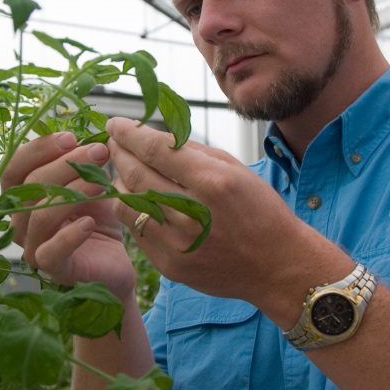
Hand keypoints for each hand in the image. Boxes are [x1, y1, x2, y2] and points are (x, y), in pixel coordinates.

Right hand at [0, 132, 135, 299]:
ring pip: (40, 215)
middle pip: (29, 186)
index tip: (70, 137)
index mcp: (22, 196)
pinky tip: (90, 222)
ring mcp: (32, 247)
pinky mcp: (51, 270)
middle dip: (65, 164)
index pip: (14, 167)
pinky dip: (70, 235)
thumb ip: (83, 162)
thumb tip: (92, 136)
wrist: (115, 262)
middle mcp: (19, 221)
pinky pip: (50, 251)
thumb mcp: (89, 184)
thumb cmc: (97, 219)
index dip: (39, 149)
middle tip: (99, 151)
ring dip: (73, 192)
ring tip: (101, 181)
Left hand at [107, 117, 323, 308]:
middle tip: (112, 142)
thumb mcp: (235, 169)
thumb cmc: (260, 210)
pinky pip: (136, 231)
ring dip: (120, 182)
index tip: (116, 124)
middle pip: (136, 174)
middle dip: (119, 153)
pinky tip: (139, 200)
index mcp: (212, 181)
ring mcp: (178, 242)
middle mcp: (191, 212)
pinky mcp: (170, 264)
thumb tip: (153, 138)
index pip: (156, 150)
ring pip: (127, 204)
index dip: (130, 134)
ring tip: (123, 170)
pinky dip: (132, 211)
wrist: (277, 265)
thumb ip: (193, 152)